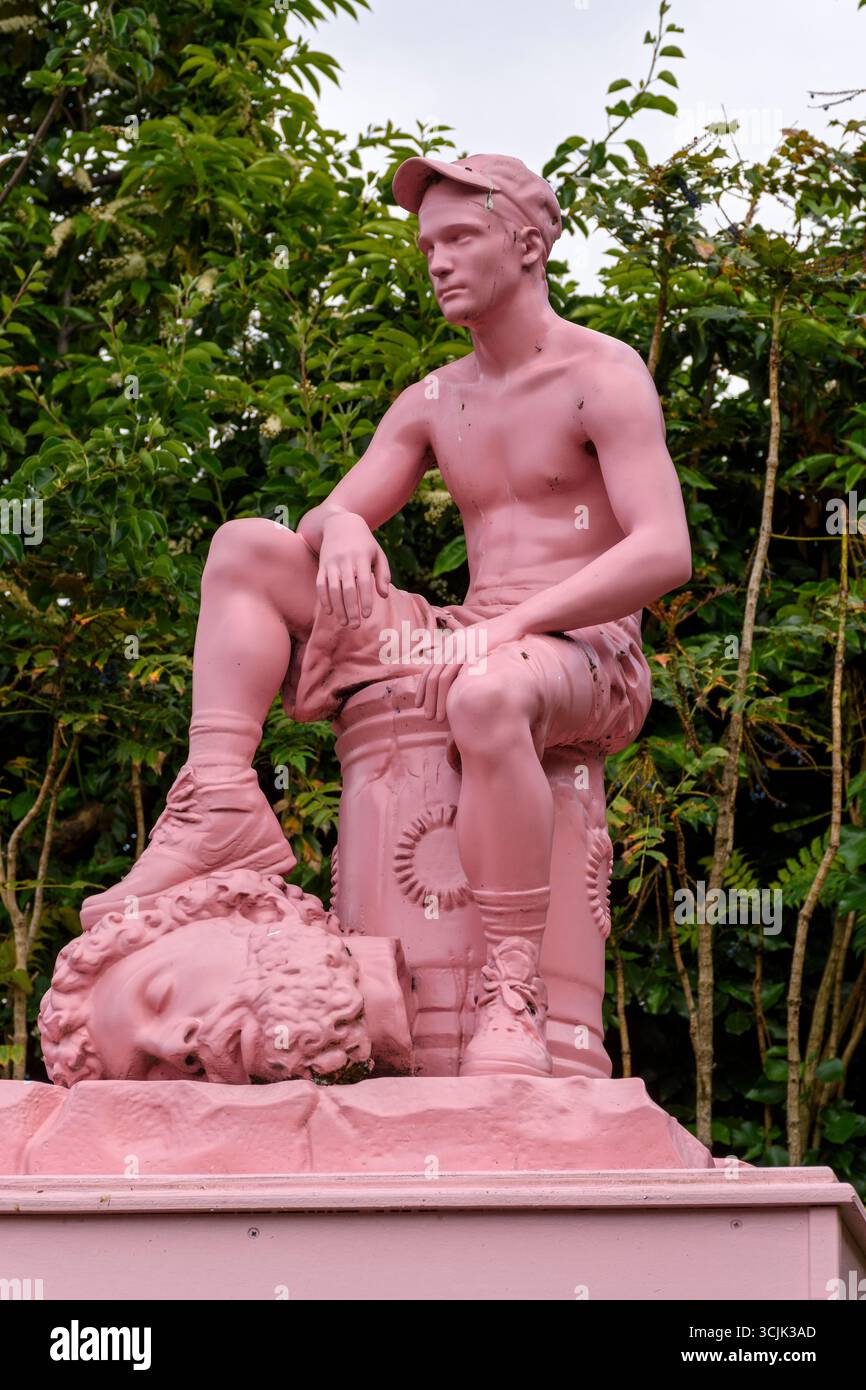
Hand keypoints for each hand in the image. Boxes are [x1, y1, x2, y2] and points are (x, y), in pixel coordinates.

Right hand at [316, 512, 390, 626]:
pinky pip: (320, 584)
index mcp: (362, 558)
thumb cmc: (364, 543)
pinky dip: (324, 599)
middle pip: (347, 588)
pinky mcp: (322, 566)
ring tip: (344, 623)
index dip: (365, 599)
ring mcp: (332, 563)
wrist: (340, 524)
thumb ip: (383, 574)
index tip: (367, 615)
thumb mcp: (378, 554)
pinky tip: (329, 611)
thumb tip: (384, 596)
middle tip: (356, 626)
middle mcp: (346, 561)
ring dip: (337, 608)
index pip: (364, 582)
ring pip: (333, 589)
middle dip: (351, 609)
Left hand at [415, 612, 522, 721]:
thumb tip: (457, 676)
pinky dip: (452, 692)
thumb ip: (463, 657)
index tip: (419, 704)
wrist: (512, 624)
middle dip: (428, 699)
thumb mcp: (473, 644)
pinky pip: (458, 676)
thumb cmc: (496, 638)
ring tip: (438, 718)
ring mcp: (461, 650)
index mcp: (449, 645)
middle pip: (432, 677)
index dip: (422, 689)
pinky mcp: (473, 655)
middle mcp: (451, 647)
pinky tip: (455, 705)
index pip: (429, 670)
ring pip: (442, 679)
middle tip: (427, 717)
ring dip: (438, 700)